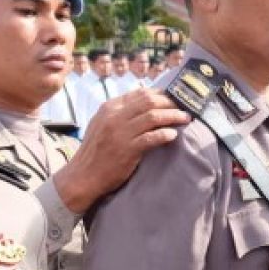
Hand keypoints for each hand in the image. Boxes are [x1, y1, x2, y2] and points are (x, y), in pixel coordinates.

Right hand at [54, 88, 190, 212]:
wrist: (83, 176)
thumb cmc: (96, 151)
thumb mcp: (102, 124)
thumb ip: (120, 112)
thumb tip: (145, 101)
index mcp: (109, 108)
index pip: (140, 93)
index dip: (161, 94)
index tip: (174, 98)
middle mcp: (114, 117)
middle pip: (150, 101)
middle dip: (171, 102)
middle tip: (184, 107)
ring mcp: (120, 133)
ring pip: (153, 117)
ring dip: (173, 116)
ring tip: (185, 118)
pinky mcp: (127, 150)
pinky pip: (151, 138)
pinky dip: (165, 134)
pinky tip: (173, 135)